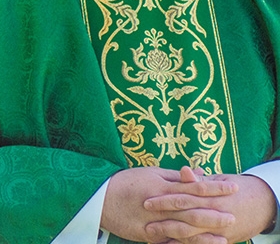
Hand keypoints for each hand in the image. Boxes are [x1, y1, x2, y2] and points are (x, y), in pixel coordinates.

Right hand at [101, 166, 236, 241]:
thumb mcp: (149, 174)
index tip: (232, 187)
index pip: (194, 187)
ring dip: (204, 232)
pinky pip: (170, 240)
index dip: (214, 188)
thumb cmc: (124, 182)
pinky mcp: (146, 234)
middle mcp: (160, 205)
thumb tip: (196, 174)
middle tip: (233, 215)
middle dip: (214, 213)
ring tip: (223, 235)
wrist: (97, 198)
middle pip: (192, 209)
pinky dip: (186, 243)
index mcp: (162, 186)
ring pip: (183, 228)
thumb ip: (174, 177)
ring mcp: (153, 221)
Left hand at [144, 170, 275, 242]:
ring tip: (149, 234)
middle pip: (185, 220)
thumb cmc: (236, 188)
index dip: (164, 200)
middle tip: (144, 220)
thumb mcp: (220, 180)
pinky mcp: (222, 241)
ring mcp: (220, 232)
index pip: (184, 199)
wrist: (263, 205)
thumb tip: (184, 169)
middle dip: (163, 221)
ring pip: (191, 237)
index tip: (146, 200)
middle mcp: (216, 216)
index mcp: (213, 198)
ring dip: (170, 236)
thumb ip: (199, 180)